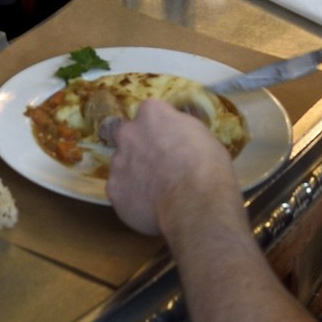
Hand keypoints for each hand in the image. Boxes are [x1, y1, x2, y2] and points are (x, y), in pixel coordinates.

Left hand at [105, 98, 242, 237]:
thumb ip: (180, 130)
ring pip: (123, 165)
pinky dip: (132, 198)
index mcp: (152, 113)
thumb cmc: (208, 167)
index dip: (161, 130)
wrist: (195, 204)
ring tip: (156, 192)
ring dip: (135, 174)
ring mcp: (118, 161)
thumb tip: (176, 137)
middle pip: (130, 136)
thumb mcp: (202, 136)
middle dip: (141, 149)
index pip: (150, 113)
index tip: (170, 142)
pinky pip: (121, 191)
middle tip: (160, 167)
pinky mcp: (113, 190)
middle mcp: (128, 133)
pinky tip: (150, 208)